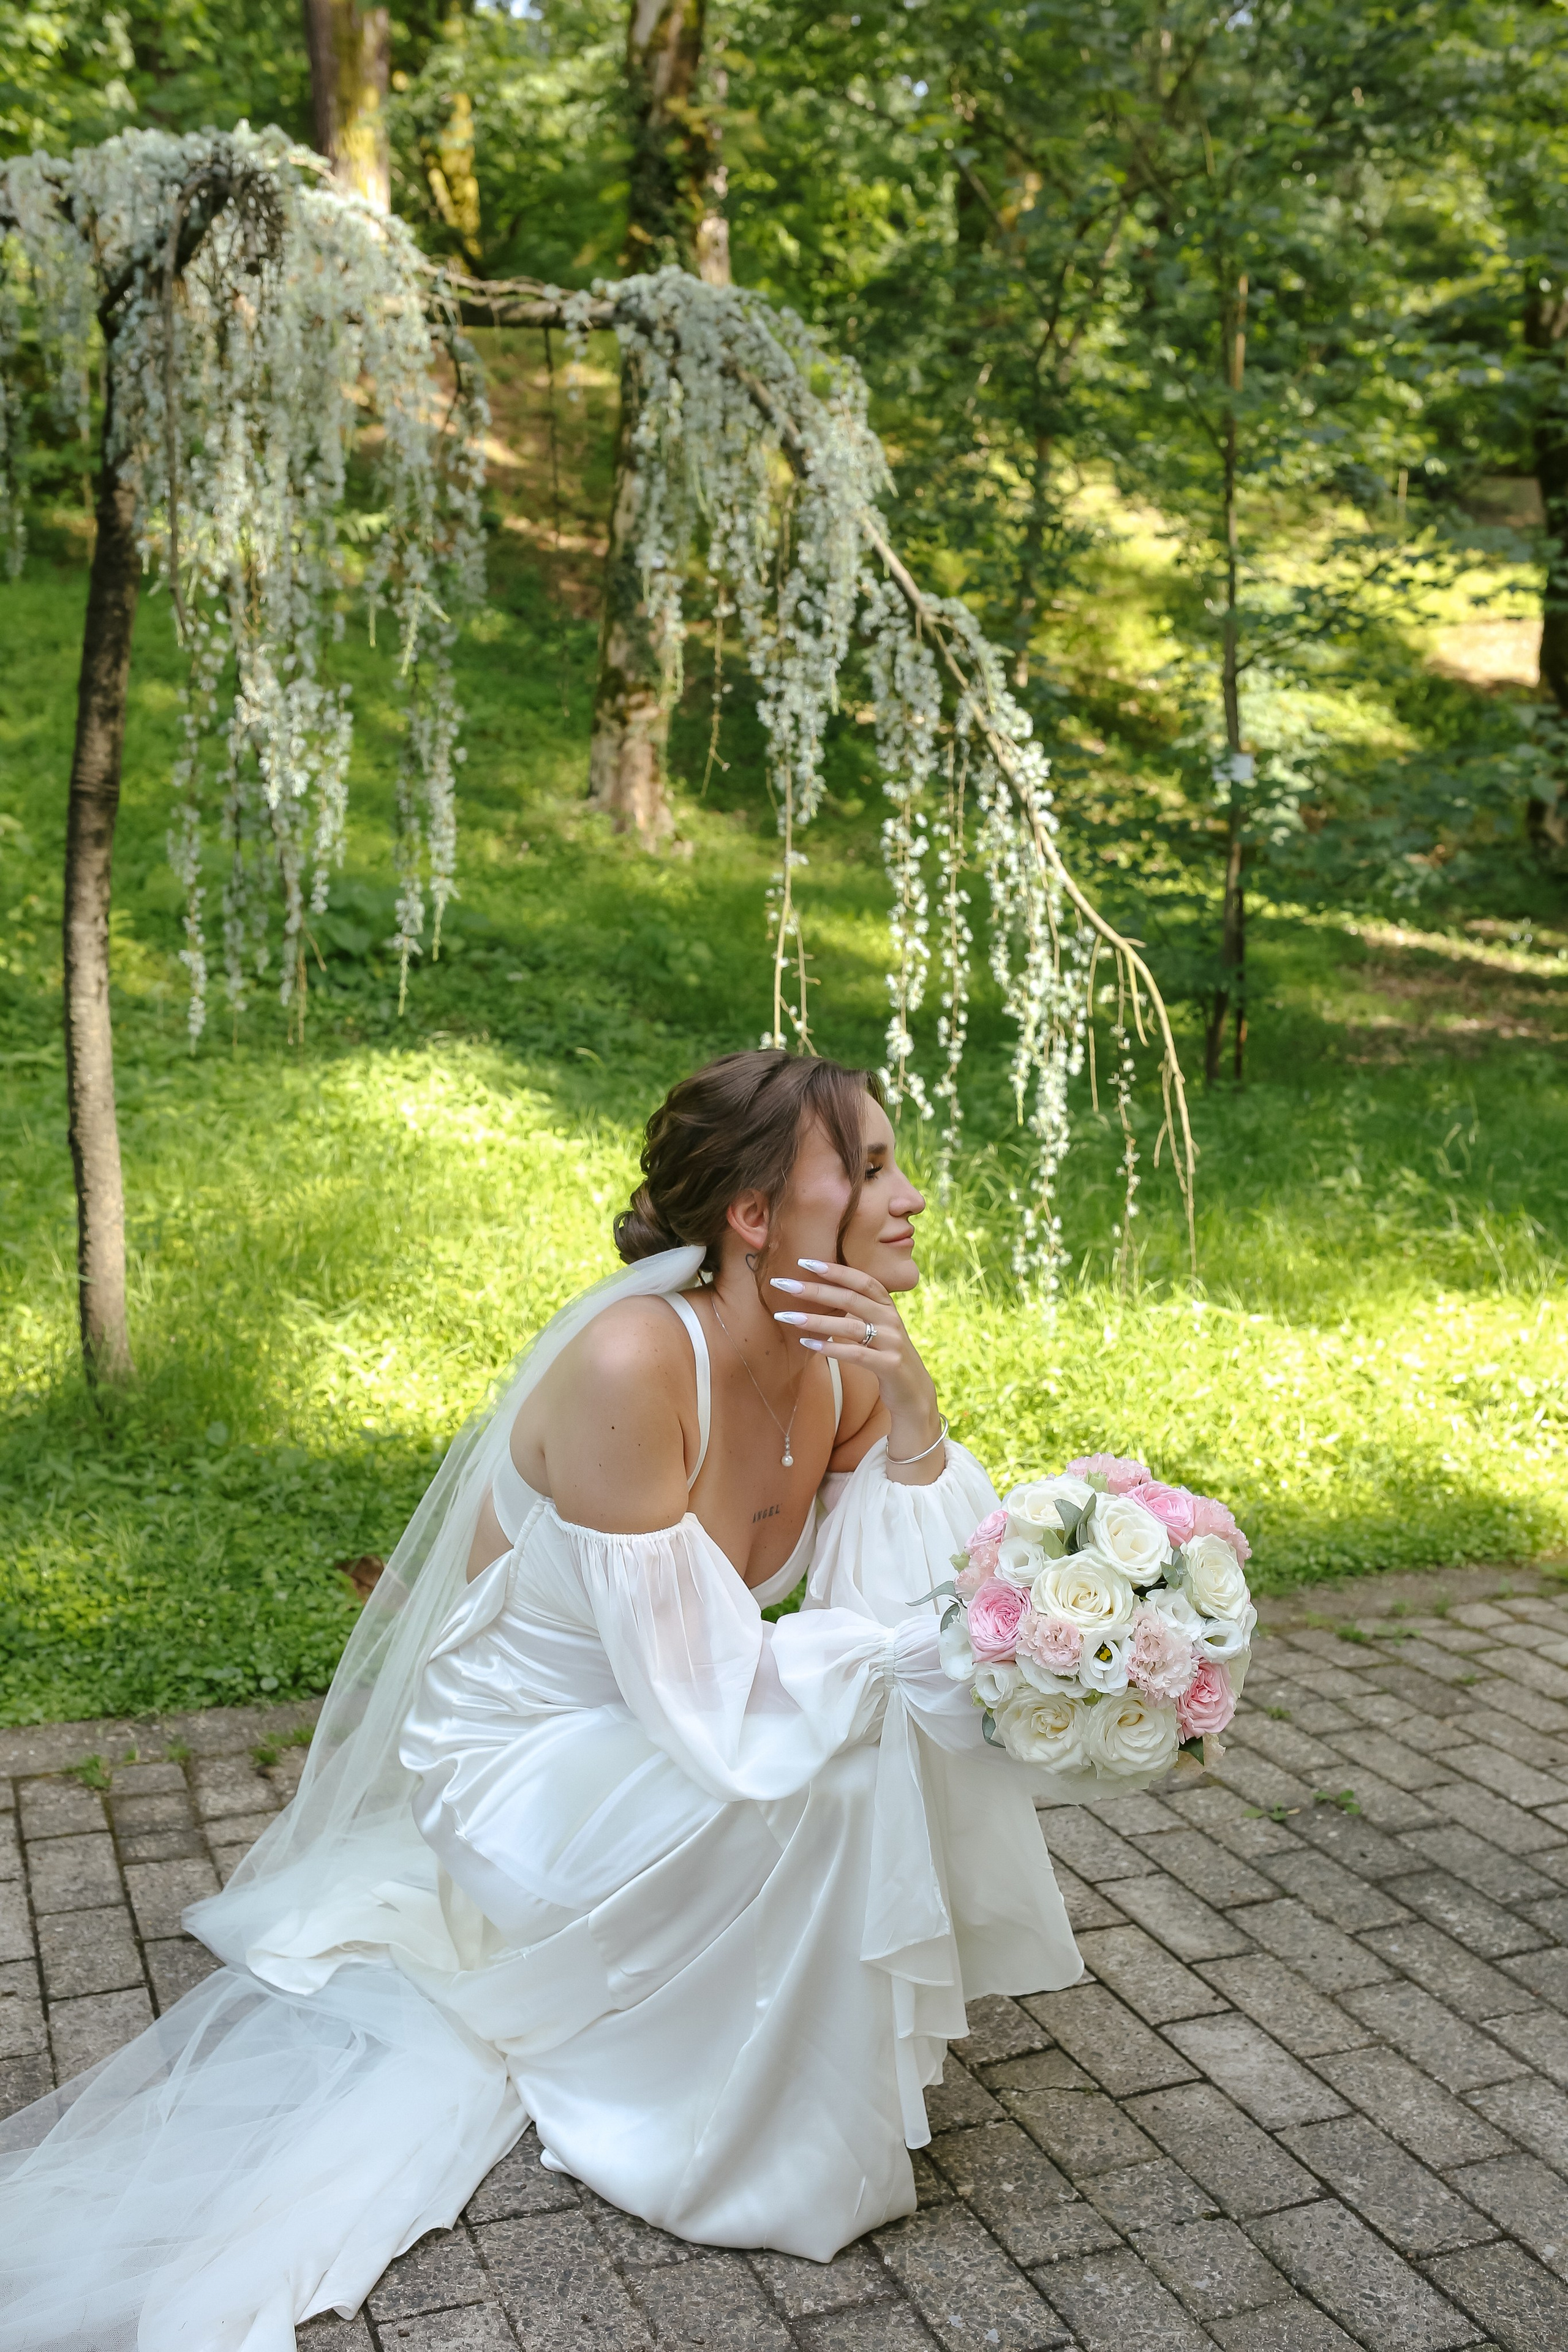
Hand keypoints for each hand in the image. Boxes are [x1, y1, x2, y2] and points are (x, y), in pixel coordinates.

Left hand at [770, 1257, 942, 1476]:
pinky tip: (807, 1344)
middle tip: (784, 1284)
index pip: (861, 1280)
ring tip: (786, 1316)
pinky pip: (856, 1355)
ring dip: (815, 1321)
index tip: (805, 1262)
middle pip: (850, 1298)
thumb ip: (858, 1310)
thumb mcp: (877, 1327)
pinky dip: (830, 1348)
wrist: (914, 1391)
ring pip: (849, 1327)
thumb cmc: (886, 1355)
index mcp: (887, 1306)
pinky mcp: (889, 1365)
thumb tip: (822, 1292)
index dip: (835, 1270)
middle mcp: (891, 1320)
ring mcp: (892, 1342)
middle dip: (815, 1290)